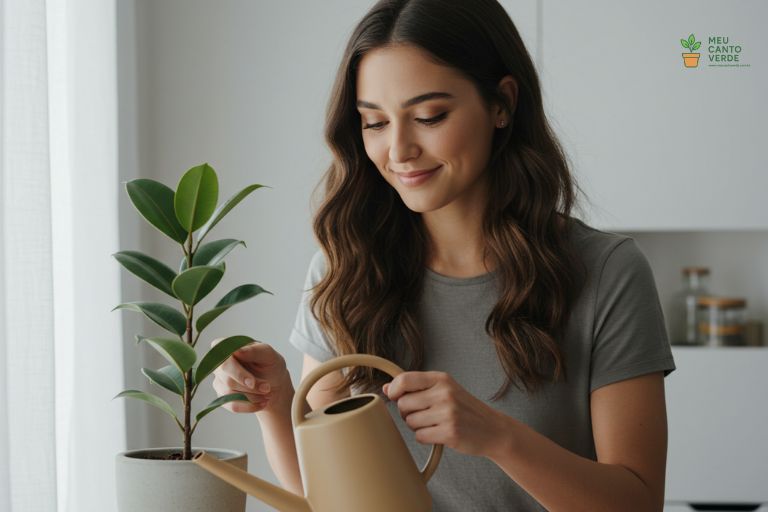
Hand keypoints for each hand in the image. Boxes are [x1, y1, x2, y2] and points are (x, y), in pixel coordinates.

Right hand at [211, 338, 292, 415]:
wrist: (275, 385)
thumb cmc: (270, 365)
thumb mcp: (269, 355)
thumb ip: (254, 351)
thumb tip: (237, 351)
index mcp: (227, 347)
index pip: (219, 353)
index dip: (234, 369)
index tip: (251, 381)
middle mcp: (219, 364)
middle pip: (226, 378)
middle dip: (249, 386)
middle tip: (267, 388)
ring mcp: (219, 381)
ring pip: (229, 393)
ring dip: (253, 396)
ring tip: (268, 392)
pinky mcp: (223, 398)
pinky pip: (232, 405)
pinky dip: (250, 406)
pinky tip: (262, 402)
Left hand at [383, 371, 510, 457]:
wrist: (492, 429)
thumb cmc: (464, 408)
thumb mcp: (444, 389)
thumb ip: (416, 387)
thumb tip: (386, 388)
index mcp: (441, 378)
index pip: (404, 379)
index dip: (394, 390)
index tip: (395, 397)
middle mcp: (445, 393)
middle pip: (403, 404)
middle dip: (407, 412)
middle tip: (423, 414)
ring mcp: (448, 413)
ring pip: (410, 422)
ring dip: (417, 426)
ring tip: (435, 423)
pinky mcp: (450, 432)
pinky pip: (420, 436)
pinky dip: (426, 437)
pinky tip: (439, 433)